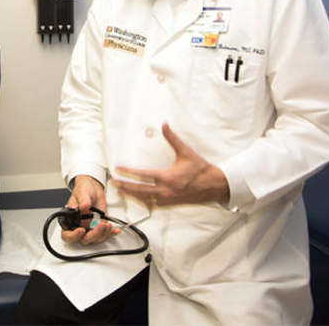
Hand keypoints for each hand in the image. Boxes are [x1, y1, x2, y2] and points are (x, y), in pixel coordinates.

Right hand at [61, 175, 120, 245]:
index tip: (81, 230)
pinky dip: (111, 233)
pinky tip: (115, 230)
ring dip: (103, 234)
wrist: (93, 189)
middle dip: (93, 235)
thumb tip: (83, 207)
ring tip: (108, 224)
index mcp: (70, 220)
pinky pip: (105, 234)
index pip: (67, 234)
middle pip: (84, 239)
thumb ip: (83, 200)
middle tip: (100, 225)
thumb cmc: (83, 190)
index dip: (73, 236)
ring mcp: (90, 228)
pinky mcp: (100, 227)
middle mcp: (79, 226)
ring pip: (96, 239)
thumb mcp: (82, 192)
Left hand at [112, 123, 229, 206]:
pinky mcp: (171, 203)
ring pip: (145, 198)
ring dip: (131, 194)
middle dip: (125, 185)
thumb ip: (173, 139)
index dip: (129, 172)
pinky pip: (153, 204)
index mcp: (168, 177)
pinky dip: (143, 201)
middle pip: (140, 189)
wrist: (214, 186)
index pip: (143, 174)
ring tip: (121, 191)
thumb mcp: (186, 152)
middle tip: (114, 182)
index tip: (119, 169)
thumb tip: (164, 125)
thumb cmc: (201, 170)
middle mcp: (166, 190)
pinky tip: (136, 199)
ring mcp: (168, 198)